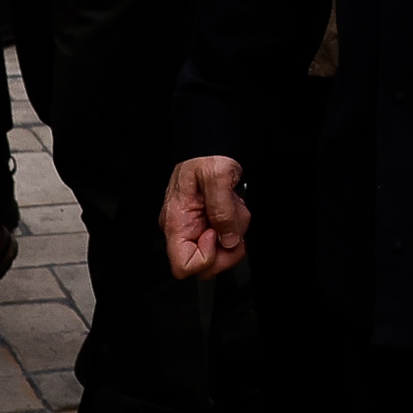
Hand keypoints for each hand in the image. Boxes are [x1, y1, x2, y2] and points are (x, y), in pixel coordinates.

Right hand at [164, 154, 249, 278]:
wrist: (211, 146)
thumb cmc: (206, 155)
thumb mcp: (217, 175)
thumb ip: (222, 209)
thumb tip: (228, 239)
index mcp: (176, 222)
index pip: (183, 267)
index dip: (206, 257)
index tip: (217, 234)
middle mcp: (183, 230)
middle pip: (205, 266)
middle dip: (227, 247)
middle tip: (232, 223)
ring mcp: (197, 229)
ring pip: (221, 253)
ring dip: (235, 231)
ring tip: (232, 206)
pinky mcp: (210, 225)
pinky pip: (227, 239)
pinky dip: (236, 225)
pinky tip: (233, 207)